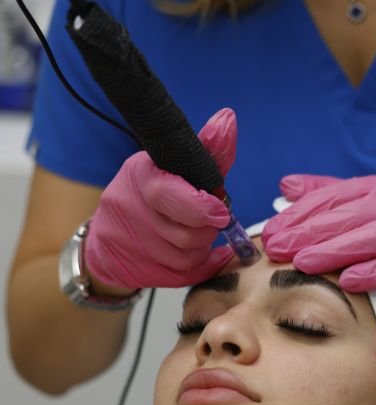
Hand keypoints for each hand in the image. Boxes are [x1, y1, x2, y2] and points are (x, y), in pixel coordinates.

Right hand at [84, 108, 236, 291]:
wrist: (107, 237)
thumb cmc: (151, 195)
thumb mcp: (174, 166)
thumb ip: (208, 152)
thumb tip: (228, 119)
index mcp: (139, 175)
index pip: (171, 195)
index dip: (203, 207)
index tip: (219, 209)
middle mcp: (126, 208)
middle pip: (186, 233)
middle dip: (207, 229)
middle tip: (210, 220)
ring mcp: (126, 242)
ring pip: (186, 256)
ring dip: (202, 247)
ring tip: (198, 234)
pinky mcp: (133, 269)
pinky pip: (182, 275)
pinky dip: (200, 266)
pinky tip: (202, 255)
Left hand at [262, 174, 375, 316]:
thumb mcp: (367, 212)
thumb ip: (328, 197)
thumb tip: (286, 186)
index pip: (331, 197)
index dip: (298, 214)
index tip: (270, 230)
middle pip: (345, 216)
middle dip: (306, 233)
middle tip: (276, 248)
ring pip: (367, 239)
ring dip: (332, 252)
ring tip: (302, 264)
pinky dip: (371, 273)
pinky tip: (348, 282)